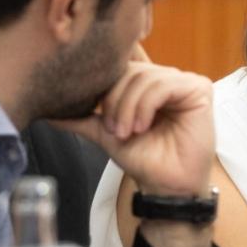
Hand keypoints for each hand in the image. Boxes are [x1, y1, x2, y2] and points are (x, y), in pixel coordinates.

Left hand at [54, 58, 214, 197]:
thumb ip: (82, 118)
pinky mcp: (198, 89)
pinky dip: (146, 106)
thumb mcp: (106, 134)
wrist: (165, 186)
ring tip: (126, 131)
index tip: (95, 98)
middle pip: (130, 70)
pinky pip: (163, 85)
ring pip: (144, 77)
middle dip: (114, 99)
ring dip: (128, 106)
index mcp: (147, 84)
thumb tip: (47, 112)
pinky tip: (142, 125)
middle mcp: (166, 78)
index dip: (108, 71)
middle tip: (114, 129)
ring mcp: (183, 82)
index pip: (124, 61)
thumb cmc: (144, 159)